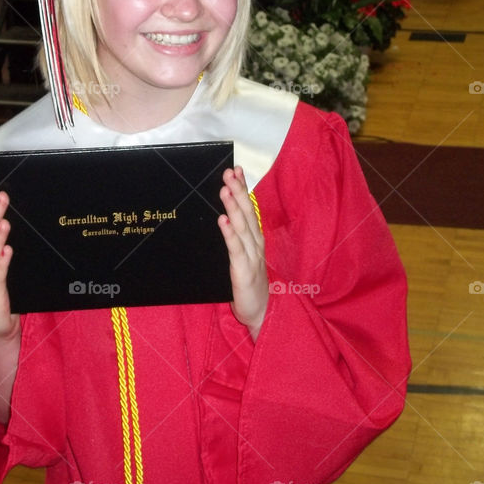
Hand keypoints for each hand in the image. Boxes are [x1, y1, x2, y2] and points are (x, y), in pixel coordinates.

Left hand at [217, 167, 267, 338]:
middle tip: (229, 172)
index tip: (237, 170)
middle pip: (248, 213)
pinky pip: (236, 248)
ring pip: (242, 227)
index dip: (243, 189)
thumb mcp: (243, 256)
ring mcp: (251, 257)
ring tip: (224, 189)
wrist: (261, 313)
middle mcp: (256, 244)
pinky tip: (222, 220)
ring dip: (233, 207)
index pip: (250, 209)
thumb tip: (226, 216)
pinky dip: (229, 233)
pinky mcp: (243, 270)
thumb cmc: (249, 284)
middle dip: (238, 191)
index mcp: (255, 239)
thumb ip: (237, 238)